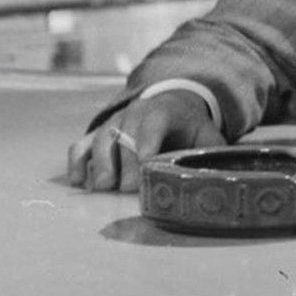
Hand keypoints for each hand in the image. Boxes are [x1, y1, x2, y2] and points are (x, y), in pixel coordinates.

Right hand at [66, 89, 223, 191]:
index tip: (146, 163)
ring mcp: (113, 123)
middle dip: (126, 163)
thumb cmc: (191, 130)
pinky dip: (77, 164)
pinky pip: (80, 146)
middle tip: (128, 189)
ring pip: (100, 139)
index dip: (149, 141)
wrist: (172, 106)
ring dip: (100, 164)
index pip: (155, 122)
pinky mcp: (97, 135)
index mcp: (164, 111)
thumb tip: (219, 176)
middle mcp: (135, 113)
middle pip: (124, 135)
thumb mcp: (208, 136)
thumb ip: (212, 152)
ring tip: (103, 187)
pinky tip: (80, 183)